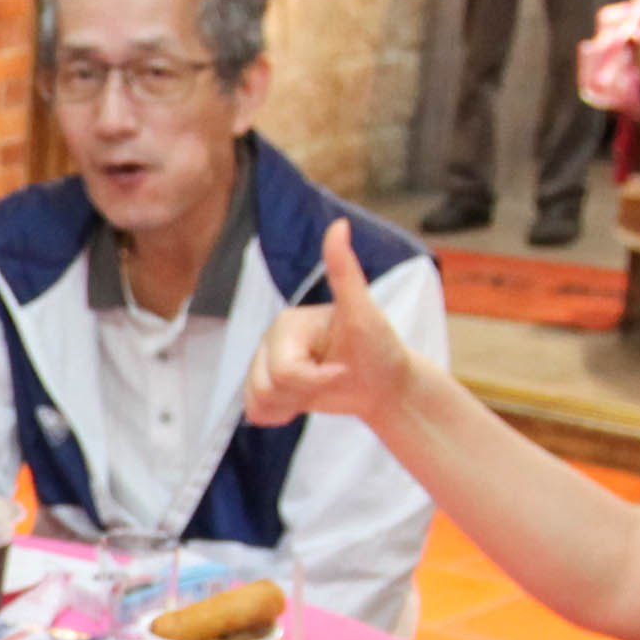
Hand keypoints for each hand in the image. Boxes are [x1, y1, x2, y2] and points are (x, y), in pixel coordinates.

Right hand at [243, 275, 421, 431]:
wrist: (384, 384)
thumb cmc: (379, 348)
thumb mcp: (364, 311)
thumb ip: (345, 270)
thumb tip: (339, 224)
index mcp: (286, 322)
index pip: (285, 369)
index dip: (318, 379)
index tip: (344, 369)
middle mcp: (270, 340)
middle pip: (268, 387)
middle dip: (307, 393)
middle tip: (336, 378)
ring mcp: (265, 364)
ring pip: (258, 401)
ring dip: (293, 405)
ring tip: (320, 389)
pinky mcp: (267, 387)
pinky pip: (254, 411)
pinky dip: (279, 415)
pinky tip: (303, 404)